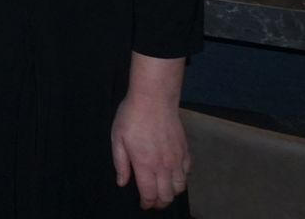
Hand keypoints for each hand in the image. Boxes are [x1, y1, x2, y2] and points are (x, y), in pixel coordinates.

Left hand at [110, 91, 189, 209]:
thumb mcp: (117, 138)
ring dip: (172, 193)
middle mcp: (164, 165)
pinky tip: (173, 176)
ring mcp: (177, 159)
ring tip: (163, 192)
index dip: (146, 203)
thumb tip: (123, 183)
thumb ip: (120, 164)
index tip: (143, 205)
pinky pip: (187, 173)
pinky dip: (181, 179)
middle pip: (167, 195)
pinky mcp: (185, 151)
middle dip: (160, 203)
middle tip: (152, 201)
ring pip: (180, 187)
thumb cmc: (132, 117)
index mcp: (145, 164)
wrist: (154, 99)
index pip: (149, 194)